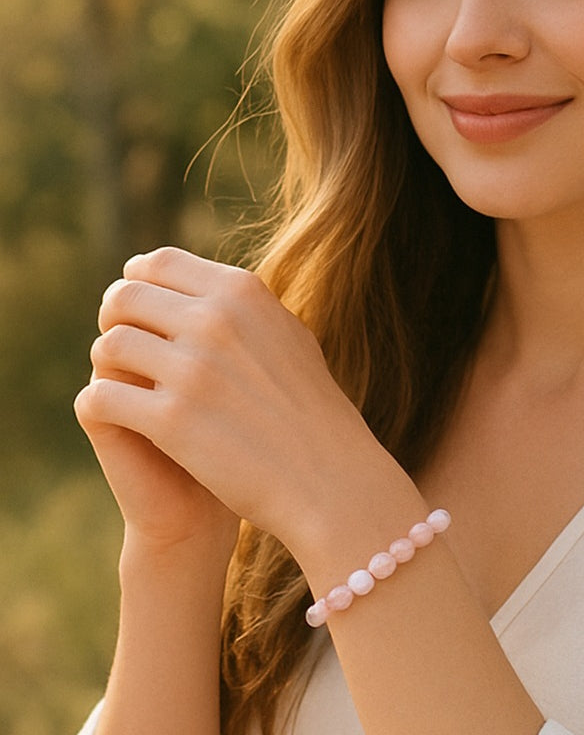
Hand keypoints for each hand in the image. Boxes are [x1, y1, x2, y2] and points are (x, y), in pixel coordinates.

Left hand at [75, 247, 396, 558]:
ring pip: (108, 345)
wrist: (327, 476)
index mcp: (244, 292)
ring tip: (126, 386)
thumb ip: (243, 308)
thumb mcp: (288, 336)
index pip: (159, 262)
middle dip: (115, 322)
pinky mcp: (171, 419)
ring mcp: (193, 369)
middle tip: (125, 351)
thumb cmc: (310, 410)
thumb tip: (199, 287)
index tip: (135, 309)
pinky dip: (103, 405)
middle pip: (124, 297)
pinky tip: (122, 418)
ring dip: (109, 366)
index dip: (136, 282)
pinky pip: (100, 397)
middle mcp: (216, 320)